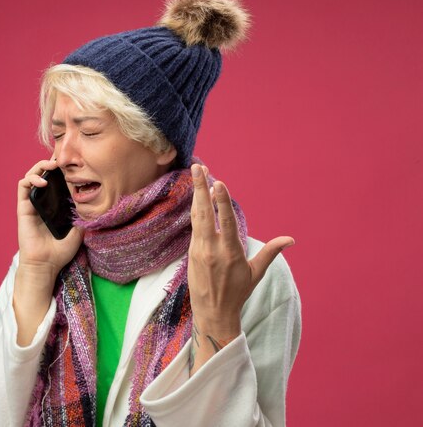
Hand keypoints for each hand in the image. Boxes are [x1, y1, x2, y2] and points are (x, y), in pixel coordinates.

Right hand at [14, 159, 82, 345]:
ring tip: (51, 166)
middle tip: (60, 160)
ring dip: (39, 167)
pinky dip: (31, 179)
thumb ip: (84, 216)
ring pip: (31, 176)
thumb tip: (96, 204)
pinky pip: (22, 187)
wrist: (46, 264)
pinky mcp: (23, 208)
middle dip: (50, 163)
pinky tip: (43, 182)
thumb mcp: (80, 231)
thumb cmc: (60, 251)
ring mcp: (32, 203)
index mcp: (55, 205)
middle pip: (43, 174)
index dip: (61, 170)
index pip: (56, 181)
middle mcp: (43, 202)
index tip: (72, 162)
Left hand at [187, 164, 293, 373]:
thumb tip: (290, 239)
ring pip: (196, 216)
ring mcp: (199, 250)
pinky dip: (196, 210)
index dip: (221, 201)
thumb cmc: (237, 293)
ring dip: (197, 195)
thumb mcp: (255, 273)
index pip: (225, 221)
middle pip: (204, 212)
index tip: (218, 182)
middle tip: (198, 167)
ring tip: (196, 174)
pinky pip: (194, 226)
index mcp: (230, 252)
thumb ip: (270, 253)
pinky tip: (196, 197)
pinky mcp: (191, 252)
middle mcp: (212, 248)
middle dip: (201, 188)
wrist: (213, 313)